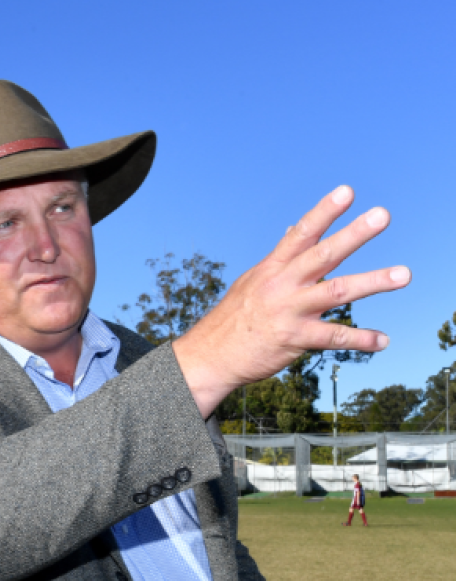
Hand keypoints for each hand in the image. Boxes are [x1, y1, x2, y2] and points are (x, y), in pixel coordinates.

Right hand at [173, 186, 409, 417]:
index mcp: (271, 269)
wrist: (208, 358)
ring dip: (373, 282)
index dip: (323, 212)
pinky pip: (333, 337)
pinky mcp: (294, 339)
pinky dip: (360, 339)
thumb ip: (278, 261)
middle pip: (323, 255)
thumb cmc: (231, 320)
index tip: (346, 191)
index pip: (300, 234)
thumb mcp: (250, 283)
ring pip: (337, 292)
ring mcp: (288, 312)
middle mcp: (281, 286)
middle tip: (382, 215)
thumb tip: (293, 233)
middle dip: (354, 234)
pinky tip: (383, 340)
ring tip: (403, 274)